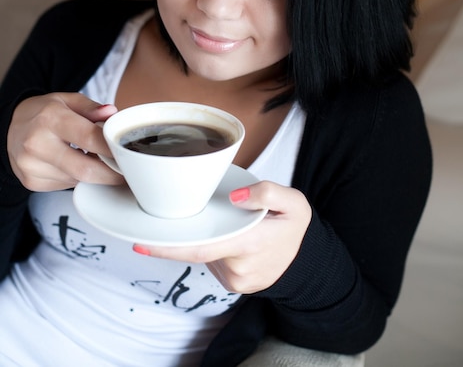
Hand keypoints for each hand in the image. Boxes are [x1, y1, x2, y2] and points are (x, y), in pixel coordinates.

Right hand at [7, 92, 123, 190]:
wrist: (9, 127)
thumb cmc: (44, 112)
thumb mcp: (67, 100)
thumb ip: (92, 107)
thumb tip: (112, 113)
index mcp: (50, 118)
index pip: (89, 137)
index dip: (113, 148)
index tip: (129, 154)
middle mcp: (37, 143)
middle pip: (85, 169)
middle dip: (111, 173)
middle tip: (126, 171)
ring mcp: (31, 166)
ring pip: (77, 180)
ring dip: (94, 174)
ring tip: (98, 160)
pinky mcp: (31, 181)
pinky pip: (65, 185)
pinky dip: (77, 177)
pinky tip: (75, 163)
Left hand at [133, 181, 311, 293]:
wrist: (308, 262)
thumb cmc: (295, 228)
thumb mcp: (294, 202)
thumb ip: (268, 193)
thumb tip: (235, 197)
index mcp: (250, 244)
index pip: (201, 248)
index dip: (168, 247)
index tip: (140, 242)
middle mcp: (238, 267)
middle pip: (198, 248)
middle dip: (182, 235)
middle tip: (167, 218)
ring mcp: (234, 280)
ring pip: (205, 254)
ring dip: (202, 237)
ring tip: (218, 220)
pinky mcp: (232, 285)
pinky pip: (212, 261)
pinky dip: (212, 246)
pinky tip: (223, 235)